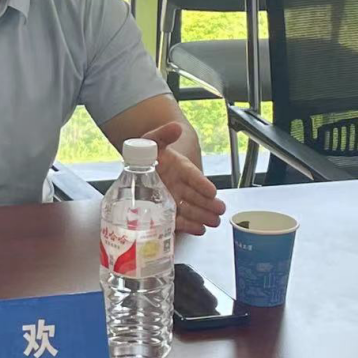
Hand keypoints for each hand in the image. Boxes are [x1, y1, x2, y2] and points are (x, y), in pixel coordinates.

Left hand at [144, 121, 225, 235]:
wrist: (137, 164)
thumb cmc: (148, 152)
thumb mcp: (153, 140)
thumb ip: (164, 135)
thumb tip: (175, 127)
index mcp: (179, 167)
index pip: (192, 175)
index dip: (202, 183)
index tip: (212, 191)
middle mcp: (179, 184)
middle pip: (196, 195)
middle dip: (208, 204)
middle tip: (220, 210)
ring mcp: (174, 198)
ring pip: (190, 208)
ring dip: (202, 216)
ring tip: (214, 222)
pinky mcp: (167, 210)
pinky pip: (179, 219)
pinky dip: (189, 226)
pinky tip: (199, 229)